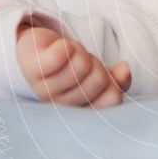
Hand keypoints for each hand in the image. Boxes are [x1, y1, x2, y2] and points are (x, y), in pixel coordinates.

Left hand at [15, 25, 131, 108]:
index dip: (113, 82)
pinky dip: (66, 46)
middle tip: (79, 63)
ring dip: (79, 52)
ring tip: (67, 55)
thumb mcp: (96, 75)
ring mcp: (43, 89)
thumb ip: (116, 81)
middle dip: (95, 64)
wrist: (35, 49)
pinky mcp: (33, 67)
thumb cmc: (68, 67)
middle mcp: (60, 107)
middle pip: (99, 80)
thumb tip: (124, 70)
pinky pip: (60, 55)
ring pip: (81, 65)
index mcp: (78, 112)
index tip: (100, 76)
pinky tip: (60, 47)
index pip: (112, 99)